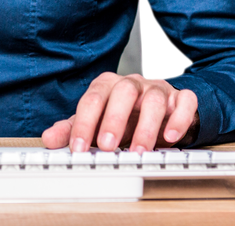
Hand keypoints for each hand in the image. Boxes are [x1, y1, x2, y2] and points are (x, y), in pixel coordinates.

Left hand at [42, 72, 198, 151]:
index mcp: (108, 86)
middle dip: (114, 119)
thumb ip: (73, 129)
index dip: (84, 123)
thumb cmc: (123, 116)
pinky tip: (170, 137)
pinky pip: (185, 102)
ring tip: (139, 150)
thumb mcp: (96, 123)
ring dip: (147, 126)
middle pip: (123, 92)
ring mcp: (158, 89)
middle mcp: (132, 84)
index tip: (79, 148)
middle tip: (108, 146)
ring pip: (154, 98)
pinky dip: (179, 119)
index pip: (93, 98)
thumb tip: (49, 138)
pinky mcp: (181, 98)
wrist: (157, 111)